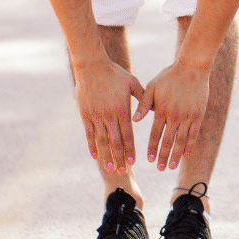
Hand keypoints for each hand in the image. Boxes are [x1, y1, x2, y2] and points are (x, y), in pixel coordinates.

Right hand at [74, 58, 144, 174]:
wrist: (92, 66)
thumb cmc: (115, 73)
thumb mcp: (132, 83)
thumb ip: (142, 97)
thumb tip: (152, 110)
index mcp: (122, 110)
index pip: (128, 135)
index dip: (130, 150)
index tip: (133, 162)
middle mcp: (109, 116)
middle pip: (115, 142)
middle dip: (120, 158)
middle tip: (123, 172)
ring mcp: (96, 116)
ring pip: (102, 141)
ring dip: (107, 156)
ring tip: (110, 168)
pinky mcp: (85, 115)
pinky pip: (89, 134)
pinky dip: (92, 146)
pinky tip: (95, 156)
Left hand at [134, 61, 209, 170]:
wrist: (192, 67)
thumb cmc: (170, 75)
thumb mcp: (153, 86)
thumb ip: (144, 104)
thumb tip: (134, 120)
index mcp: (161, 110)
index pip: (155, 134)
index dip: (152, 148)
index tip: (149, 160)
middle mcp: (174, 116)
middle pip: (168, 141)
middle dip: (162, 156)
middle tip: (159, 168)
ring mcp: (188, 116)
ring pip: (181, 140)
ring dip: (176, 155)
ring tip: (171, 166)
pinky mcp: (198, 115)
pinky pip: (194, 134)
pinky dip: (190, 146)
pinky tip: (187, 155)